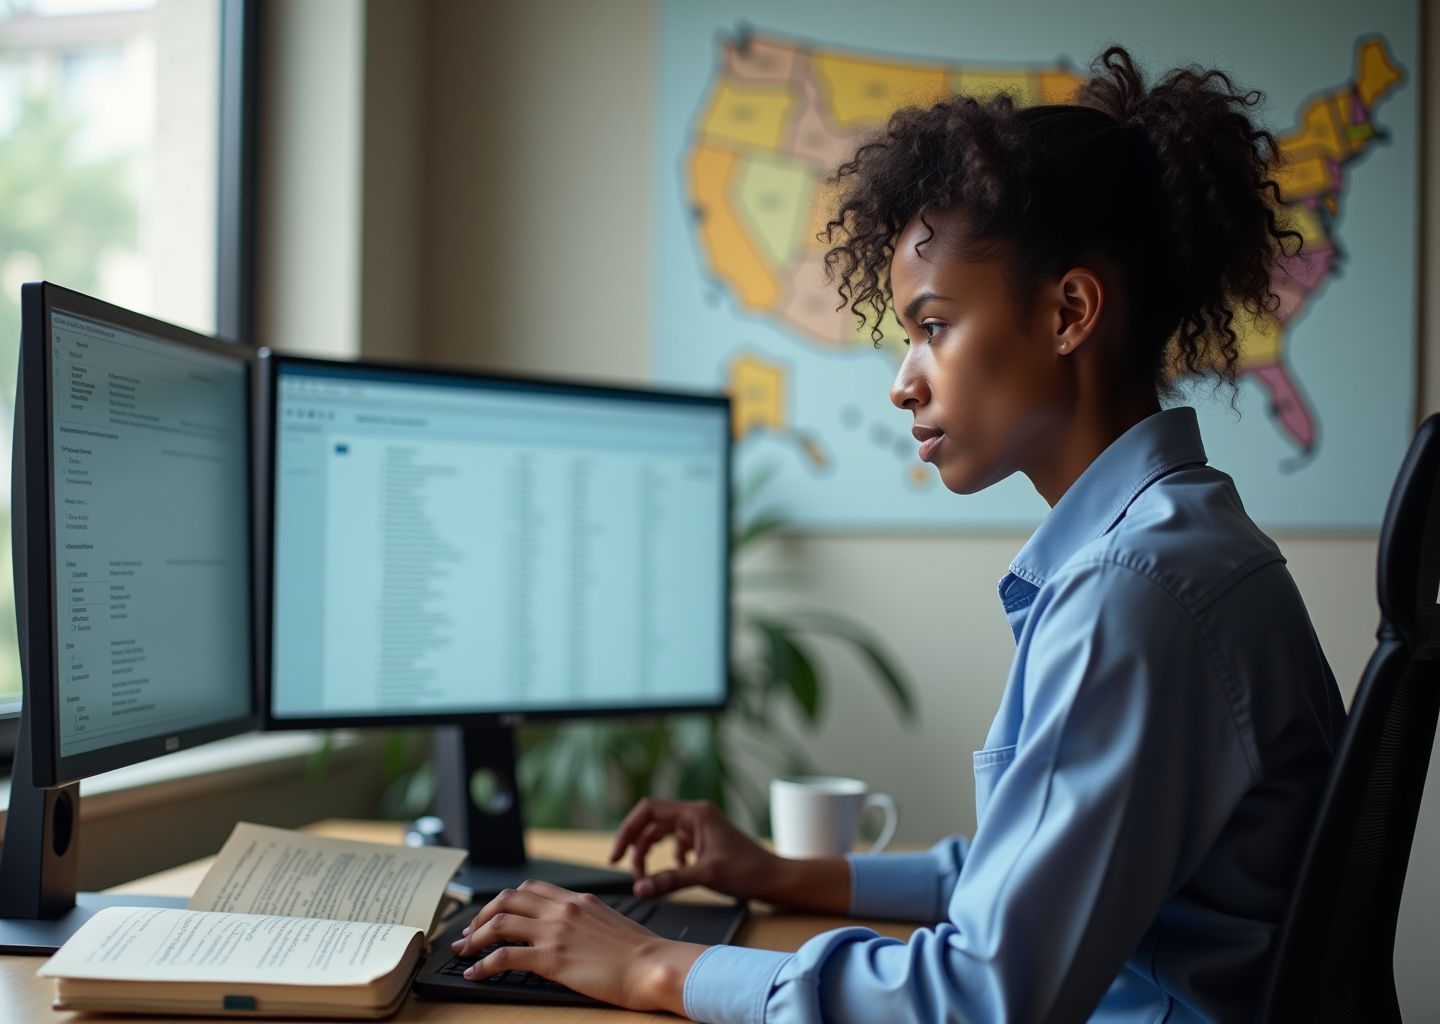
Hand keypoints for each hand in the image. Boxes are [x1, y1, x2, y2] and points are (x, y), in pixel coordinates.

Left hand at [452, 878, 703, 1013]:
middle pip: (507, 899)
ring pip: (498, 924)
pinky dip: (482, 965)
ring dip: (473, 938)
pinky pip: (503, 957)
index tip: (493, 915)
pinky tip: (474, 974)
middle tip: (470, 932)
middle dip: (481, 915)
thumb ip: (586, 921)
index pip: (531, 889)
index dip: (505, 901)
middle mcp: (563, 909)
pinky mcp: (551, 958)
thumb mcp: (611, 923)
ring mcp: (555, 931)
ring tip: (462, 951)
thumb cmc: (642, 953)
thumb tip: (572, 933)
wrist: (654, 965)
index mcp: (578, 899)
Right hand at [610, 798, 852, 911]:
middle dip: (637, 846)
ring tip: (646, 877)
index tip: (616, 856)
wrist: (776, 879)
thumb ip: (669, 880)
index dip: (627, 831)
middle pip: (652, 822)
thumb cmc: (747, 872)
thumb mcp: (705, 875)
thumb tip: (639, 889)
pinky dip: (668, 857)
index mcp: (695, 813)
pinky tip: (675, 872)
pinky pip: (676, 843)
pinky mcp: (706, 840)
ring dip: (650, 853)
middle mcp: (696, 815)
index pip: (648, 810)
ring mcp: (701, 827)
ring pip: (663, 834)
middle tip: (629, 872)